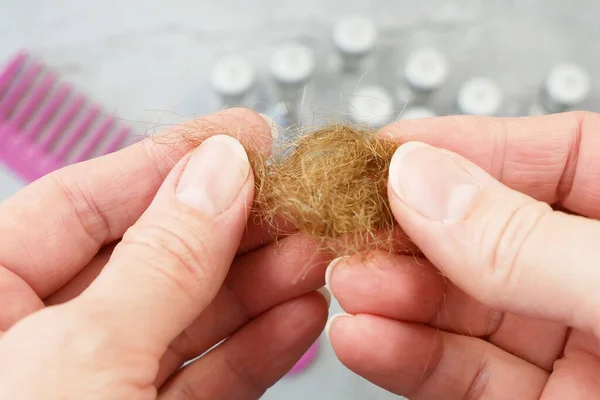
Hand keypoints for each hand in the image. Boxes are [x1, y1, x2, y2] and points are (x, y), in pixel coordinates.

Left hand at [0, 108, 329, 398]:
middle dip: (232, 230)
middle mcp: (35, 342)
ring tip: (314, 254)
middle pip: (147, 259)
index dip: (168, 162)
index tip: (240, 137)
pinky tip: (298, 315)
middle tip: (295, 201)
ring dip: (259, 288)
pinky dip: (255, 350)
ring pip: (184, 321)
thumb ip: (158, 263)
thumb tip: (218, 174)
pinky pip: (203, 380)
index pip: (79, 204)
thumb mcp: (83, 354)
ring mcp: (93, 387)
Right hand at [326, 111, 599, 398]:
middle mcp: (593, 272)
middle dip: (407, 235)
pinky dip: (410, 358)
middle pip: (485, 234)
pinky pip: (469, 374)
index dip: (456, 148)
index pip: (545, 155)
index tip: (379, 153)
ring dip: (393, 298)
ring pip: (465, 308)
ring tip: (346, 284)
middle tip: (345, 227)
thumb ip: (522, 238)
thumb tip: (422, 180)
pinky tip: (365, 338)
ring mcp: (571, 339)